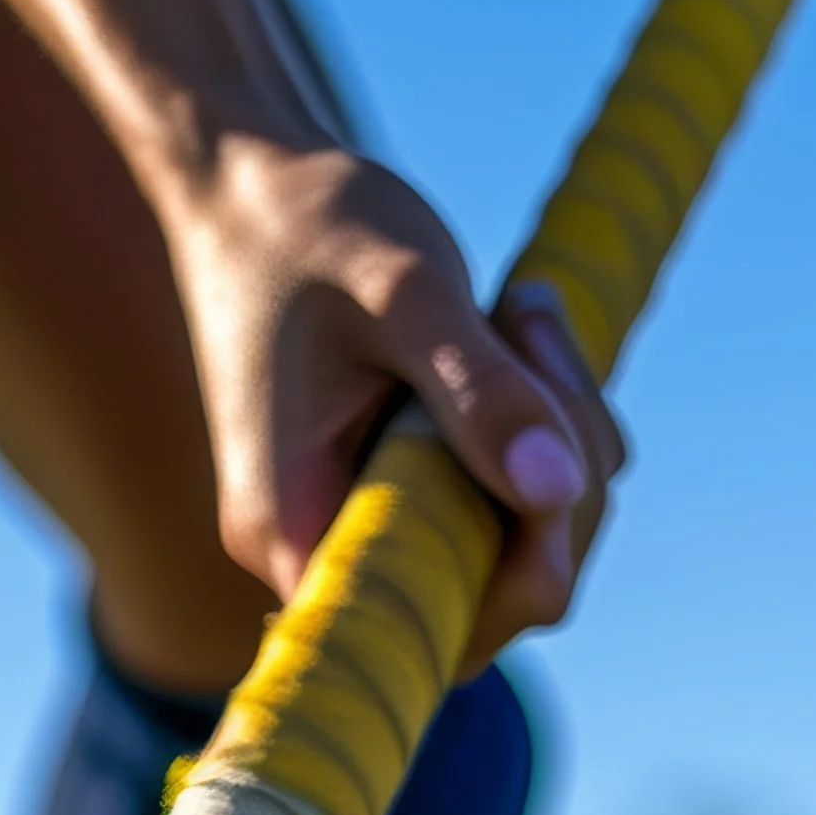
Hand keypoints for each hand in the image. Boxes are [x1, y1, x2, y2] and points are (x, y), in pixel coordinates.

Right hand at [158, 137, 626, 672]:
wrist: (254, 185)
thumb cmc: (308, 226)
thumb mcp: (402, 291)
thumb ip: (478, 389)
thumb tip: (559, 488)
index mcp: (294, 532)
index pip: (433, 628)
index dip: (519, 569)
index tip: (548, 461)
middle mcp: (325, 552)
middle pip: (496, 595)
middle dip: (557, 478)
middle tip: (529, 330)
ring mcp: (370, 523)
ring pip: (522, 542)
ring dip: (561, 432)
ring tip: (517, 314)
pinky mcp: (410, 487)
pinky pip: (517, 497)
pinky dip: (549, 421)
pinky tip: (514, 332)